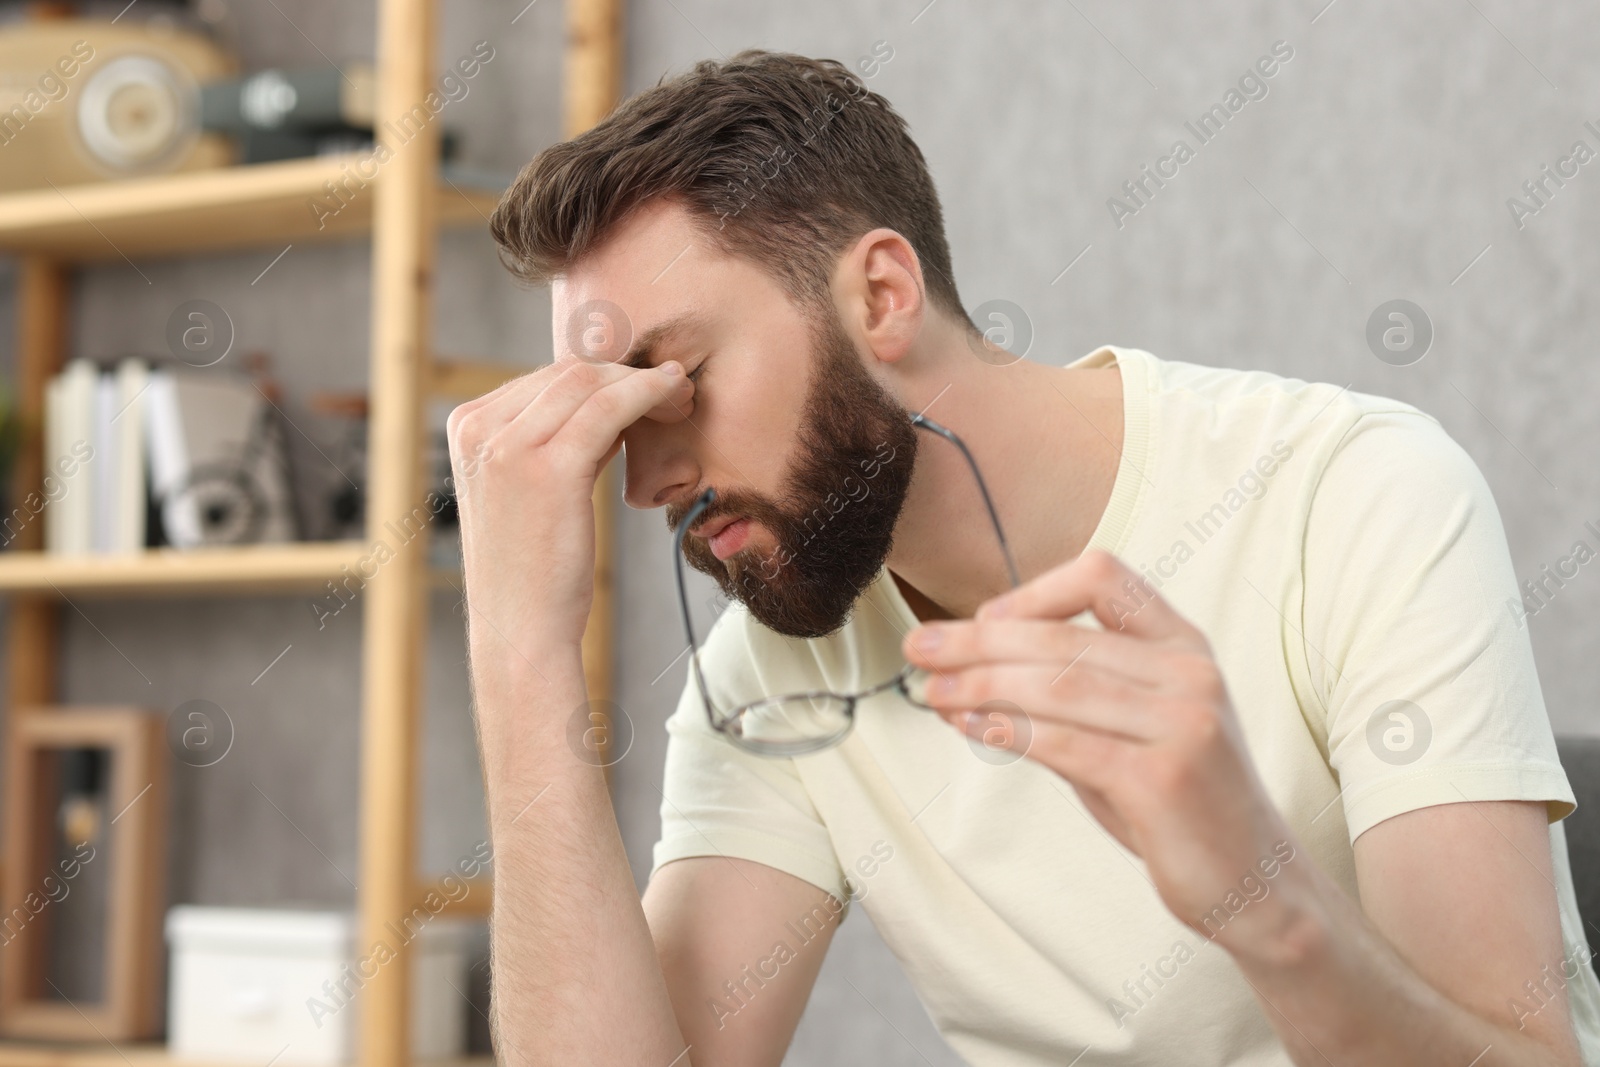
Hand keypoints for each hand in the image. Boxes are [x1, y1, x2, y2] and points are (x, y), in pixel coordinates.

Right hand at [446, 356, 692, 683]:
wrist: (522, 631)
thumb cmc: (533, 569)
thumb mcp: (526, 489)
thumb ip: (549, 440)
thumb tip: (604, 399)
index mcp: (466, 428)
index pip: (544, 377)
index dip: (602, 374)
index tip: (644, 386)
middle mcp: (476, 429)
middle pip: (566, 372)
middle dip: (625, 372)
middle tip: (673, 387)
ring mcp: (506, 447)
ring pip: (589, 381)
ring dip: (643, 380)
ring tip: (680, 395)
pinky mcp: (547, 468)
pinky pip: (608, 408)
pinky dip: (647, 393)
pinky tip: (673, 396)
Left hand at [902, 549, 1311, 957]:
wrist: (1254, 880)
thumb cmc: (1177, 800)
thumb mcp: (1128, 729)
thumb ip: (1065, 696)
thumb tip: (963, 676)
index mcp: (1183, 643)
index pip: (1102, 577)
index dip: (1032, 591)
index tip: (982, 619)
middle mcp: (1189, 672)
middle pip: (1062, 636)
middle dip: (978, 640)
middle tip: (919, 648)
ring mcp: (1183, 722)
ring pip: (1058, 685)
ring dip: (982, 685)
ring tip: (933, 692)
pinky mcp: (1164, 778)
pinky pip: (1067, 743)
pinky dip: (1010, 731)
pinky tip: (974, 729)